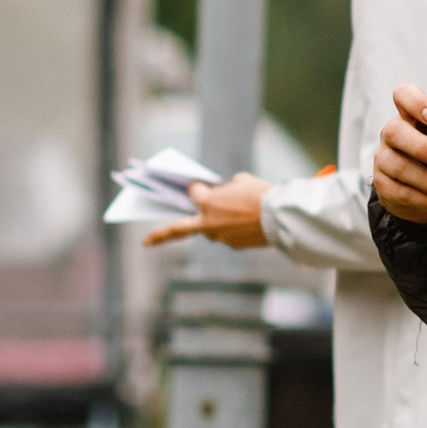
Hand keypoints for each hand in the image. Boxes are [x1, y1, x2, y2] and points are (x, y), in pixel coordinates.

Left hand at [145, 173, 271, 248]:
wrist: (280, 217)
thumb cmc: (262, 195)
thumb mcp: (244, 181)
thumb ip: (230, 186)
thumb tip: (230, 190)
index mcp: (208, 202)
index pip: (194, 194)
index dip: (196, 189)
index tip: (197, 187)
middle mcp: (208, 222)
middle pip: (183, 227)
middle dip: (163, 235)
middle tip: (146, 242)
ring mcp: (220, 236)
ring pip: (212, 230)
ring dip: (219, 224)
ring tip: (242, 216)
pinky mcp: (235, 246)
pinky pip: (230, 236)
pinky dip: (237, 230)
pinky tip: (253, 224)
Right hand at [373, 83, 426, 223]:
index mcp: (412, 116)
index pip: (404, 95)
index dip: (415, 102)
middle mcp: (393, 133)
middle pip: (395, 131)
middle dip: (420, 146)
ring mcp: (384, 158)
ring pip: (397, 166)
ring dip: (426, 180)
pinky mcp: (382, 183)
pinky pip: (398, 191)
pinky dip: (422, 199)